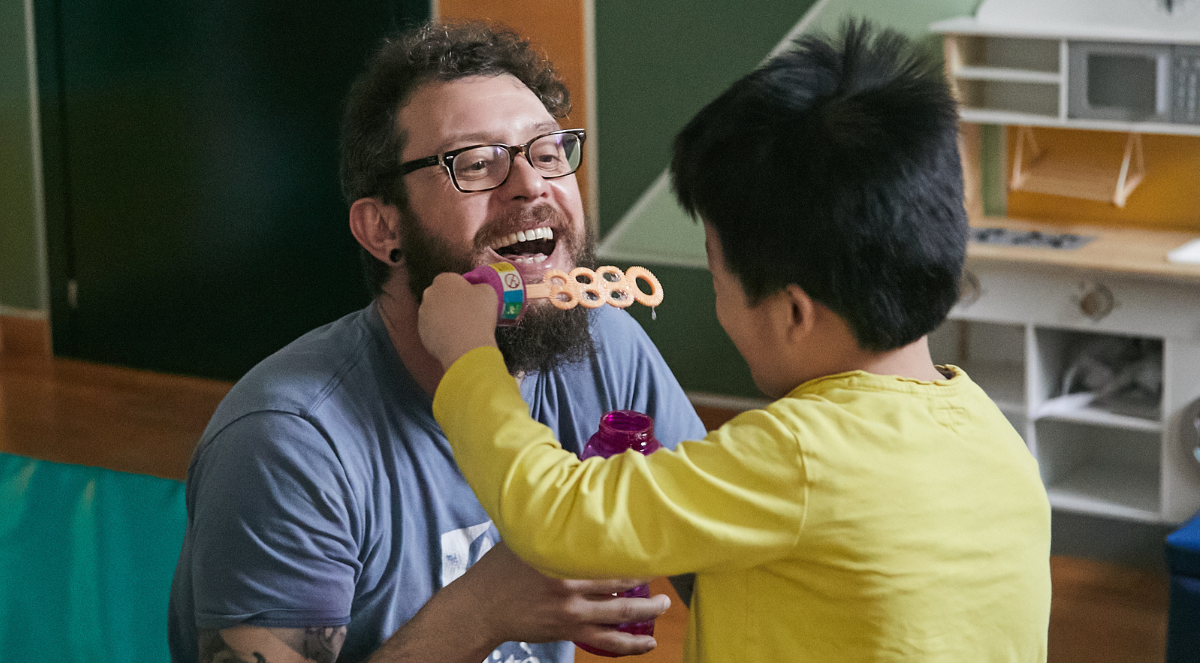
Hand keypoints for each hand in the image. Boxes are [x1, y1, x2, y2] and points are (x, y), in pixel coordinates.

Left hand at [417, 272, 499, 369]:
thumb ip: (479, 286)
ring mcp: (422, 314)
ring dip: (446, 317)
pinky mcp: (421, 332)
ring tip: (462, 328)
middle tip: (468, 314)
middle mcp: (429, 294)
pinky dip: (442, 332)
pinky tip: (454, 339)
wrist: (466, 348)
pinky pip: (433, 329)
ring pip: (436, 312)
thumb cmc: (479, 316)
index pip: (454, 280)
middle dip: (452, 302)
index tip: (473, 300)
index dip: (465, 290)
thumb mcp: (488, 292)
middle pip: (442, 295)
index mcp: (444, 280)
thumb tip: (475, 290)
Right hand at [459, 543, 668, 655]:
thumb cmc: (500, 568)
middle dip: (646, 581)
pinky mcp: (568, 632)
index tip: (650, 541)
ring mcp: (571, 614)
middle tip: (665, 572)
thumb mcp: (523, 539)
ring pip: (618, 617)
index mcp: (560, 560)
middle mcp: (570, 588)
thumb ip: (548, 526)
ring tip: (663, 606)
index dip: (631, 550)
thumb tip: (569, 497)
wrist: (481, 608)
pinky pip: (605, 642)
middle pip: (619, 586)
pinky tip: (646, 644)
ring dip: (646, 612)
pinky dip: (628, 646)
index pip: (605, 553)